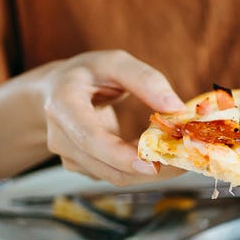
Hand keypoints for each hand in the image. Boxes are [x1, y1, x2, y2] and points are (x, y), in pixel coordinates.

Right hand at [42, 50, 186, 184]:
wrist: (57, 91)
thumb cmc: (89, 74)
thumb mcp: (115, 63)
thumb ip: (145, 80)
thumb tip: (176, 108)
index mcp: (62, 104)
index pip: (89, 137)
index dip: (119, 155)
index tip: (152, 164)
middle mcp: (60, 136)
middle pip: (105, 166)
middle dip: (145, 169)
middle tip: (182, 163)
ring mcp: (68, 156)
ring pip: (114, 176)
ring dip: (147, 171)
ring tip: (174, 155)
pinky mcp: (82, 168)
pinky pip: (115, 174)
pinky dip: (138, 169)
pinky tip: (152, 154)